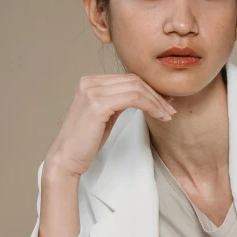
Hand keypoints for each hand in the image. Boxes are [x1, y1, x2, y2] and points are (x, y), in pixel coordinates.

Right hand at [46, 73, 176, 177]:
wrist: (66, 159)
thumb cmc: (86, 141)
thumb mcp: (105, 115)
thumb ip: (119, 101)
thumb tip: (145, 95)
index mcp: (90, 82)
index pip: (128, 78)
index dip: (150, 88)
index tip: (165, 101)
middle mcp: (89, 82)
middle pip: (133, 80)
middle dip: (156, 94)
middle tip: (170, 109)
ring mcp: (92, 91)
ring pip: (136, 87)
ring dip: (156, 101)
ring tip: (167, 115)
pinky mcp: (97, 104)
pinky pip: (133, 98)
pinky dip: (150, 105)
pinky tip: (158, 115)